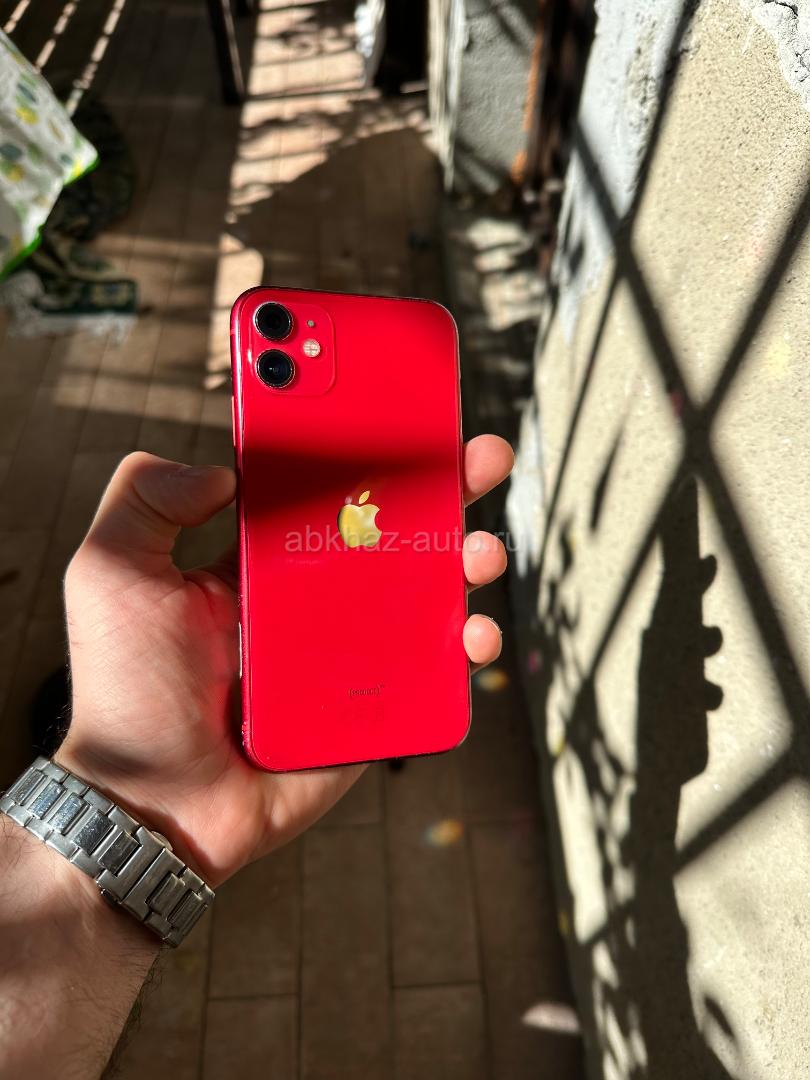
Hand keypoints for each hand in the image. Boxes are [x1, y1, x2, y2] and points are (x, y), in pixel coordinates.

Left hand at [56, 437, 512, 885]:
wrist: (159, 801)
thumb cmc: (129, 692)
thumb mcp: (111, 572)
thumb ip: (147, 497)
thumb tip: (224, 468)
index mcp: (264, 559)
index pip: (326, 489)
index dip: (364, 449)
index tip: (403, 408)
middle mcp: (314, 597)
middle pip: (393, 530)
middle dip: (443, 488)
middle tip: (478, 456)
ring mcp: (350, 650)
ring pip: (426, 593)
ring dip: (469, 559)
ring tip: (480, 549)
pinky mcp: (374, 703)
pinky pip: (433, 669)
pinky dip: (465, 646)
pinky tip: (471, 633)